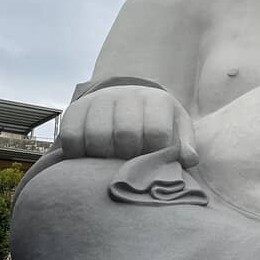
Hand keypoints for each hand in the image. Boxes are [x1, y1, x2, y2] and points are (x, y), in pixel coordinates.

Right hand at [59, 85, 196, 165]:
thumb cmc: (155, 123)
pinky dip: (78, 154)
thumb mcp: (176, 129)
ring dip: (104, 158)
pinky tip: (89, 159)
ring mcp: (97, 101)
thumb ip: (184, 145)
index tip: (152, 160)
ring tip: (111, 161)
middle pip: (126, 135)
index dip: (154, 154)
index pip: (156, 132)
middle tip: (130, 163)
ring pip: (96, 138)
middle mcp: (125, 95)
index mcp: (156, 100)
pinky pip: (71, 138)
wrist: (126, 101)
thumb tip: (188, 160)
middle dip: (129, 157)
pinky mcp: (74, 110)